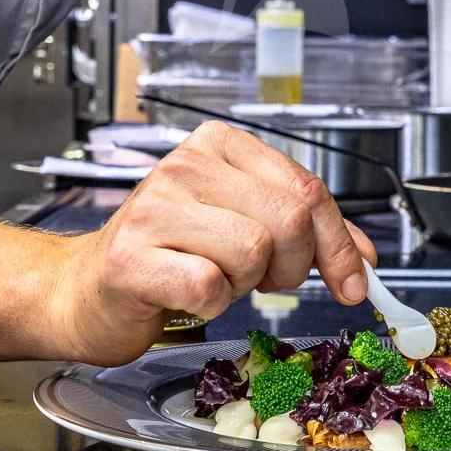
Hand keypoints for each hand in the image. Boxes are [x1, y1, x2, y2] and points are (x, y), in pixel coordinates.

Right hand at [45, 121, 375, 364]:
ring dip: (244, 283)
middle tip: (261, 279)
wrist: (86, 290)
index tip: (352, 280)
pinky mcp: (133, 258)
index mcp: (217, 145)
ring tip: (211, 276)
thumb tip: (363, 257)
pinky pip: (211, 288)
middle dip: (291, 265)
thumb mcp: (241, 224)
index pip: (305, 186)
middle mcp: (185, 165)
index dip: (338, 242)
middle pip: (289, 217)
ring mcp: (155, 208)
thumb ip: (304, 231)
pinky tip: (186, 294)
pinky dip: (211, 305)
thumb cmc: (166, 255)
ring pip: (254, 252)